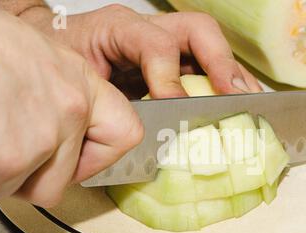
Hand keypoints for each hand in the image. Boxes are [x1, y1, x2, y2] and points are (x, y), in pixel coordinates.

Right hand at [0, 5, 142, 206]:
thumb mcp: (36, 58)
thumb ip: (59, 97)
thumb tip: (66, 131)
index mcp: (81, 83)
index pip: (124, 135)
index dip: (98, 156)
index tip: (81, 158)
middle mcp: (69, 111)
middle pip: (63, 179)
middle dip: (34, 174)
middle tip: (8, 147)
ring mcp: (39, 139)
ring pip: (26, 188)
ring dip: (2, 175)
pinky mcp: (5, 161)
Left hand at [20, 4, 262, 97]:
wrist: (53, 49)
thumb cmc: (61, 63)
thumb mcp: (76, 81)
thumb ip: (108, 99)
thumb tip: (138, 131)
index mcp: (119, 28)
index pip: (157, 45)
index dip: (170, 78)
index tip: (176, 107)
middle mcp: (149, 30)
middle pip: (198, 31)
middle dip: (222, 64)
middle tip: (237, 96)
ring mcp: (164, 42)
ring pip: (209, 47)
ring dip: (234, 75)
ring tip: (252, 103)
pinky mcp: (172, 61)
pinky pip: (204, 67)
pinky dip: (224, 85)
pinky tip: (237, 104)